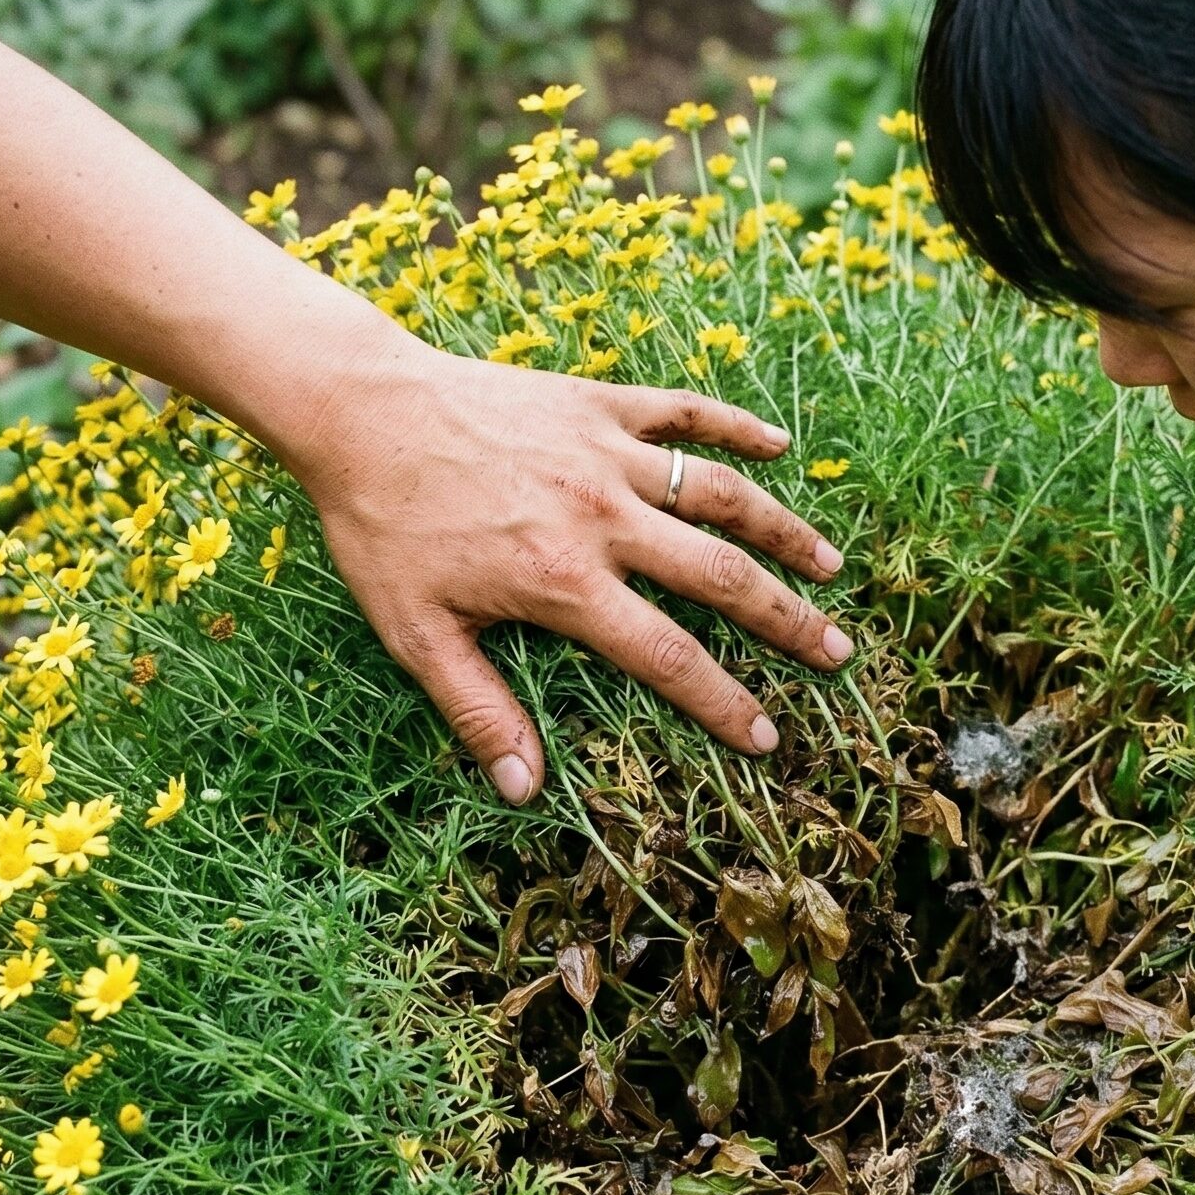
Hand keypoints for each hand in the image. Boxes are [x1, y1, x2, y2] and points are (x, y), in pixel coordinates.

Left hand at [286, 342, 850, 802]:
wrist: (357, 411)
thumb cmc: (381, 527)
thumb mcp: (417, 633)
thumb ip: (478, 710)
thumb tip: (525, 791)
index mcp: (564, 582)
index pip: (669, 656)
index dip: (725, 702)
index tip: (767, 736)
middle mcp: (602, 516)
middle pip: (721, 576)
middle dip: (787, 620)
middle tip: (837, 653)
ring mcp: (606, 453)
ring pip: (721, 493)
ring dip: (783, 531)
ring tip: (831, 566)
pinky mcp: (597, 403)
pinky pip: (683, 411)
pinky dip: (736, 425)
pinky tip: (780, 445)